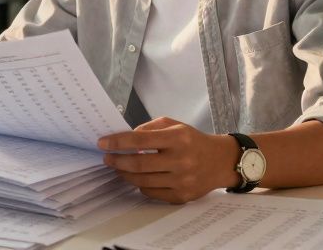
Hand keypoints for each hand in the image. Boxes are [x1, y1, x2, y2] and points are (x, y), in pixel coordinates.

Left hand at [98, 117, 241, 203]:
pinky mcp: (181, 196)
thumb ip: (149, 128)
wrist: (220, 161)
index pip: (140, 140)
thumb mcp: (174, 125)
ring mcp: (182, 181)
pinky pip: (151, 193)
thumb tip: (124, 139)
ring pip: (142, 181)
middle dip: (117, 161)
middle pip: (138, 165)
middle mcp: (181, 160)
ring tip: (119, 168)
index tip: (102, 143)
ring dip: (125, 174)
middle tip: (107, 158)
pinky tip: (138, 178)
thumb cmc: (193, 141)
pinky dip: (140, 185)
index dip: (118, 142)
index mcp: (178, 138)